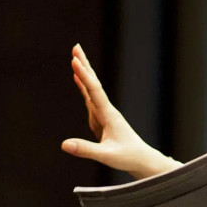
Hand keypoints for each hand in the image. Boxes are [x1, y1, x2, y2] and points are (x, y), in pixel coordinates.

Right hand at [61, 44, 179, 178]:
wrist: (142, 160)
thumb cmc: (127, 157)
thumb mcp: (105, 156)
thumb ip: (85, 150)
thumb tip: (63, 144)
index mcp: (109, 115)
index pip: (94, 91)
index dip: (83, 76)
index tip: (74, 60)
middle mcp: (107, 110)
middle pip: (94, 83)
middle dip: (85, 65)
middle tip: (76, 47)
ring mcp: (104, 114)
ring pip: (91, 88)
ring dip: (83, 72)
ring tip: (75, 58)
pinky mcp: (101, 119)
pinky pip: (90, 98)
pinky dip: (83, 86)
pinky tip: (79, 80)